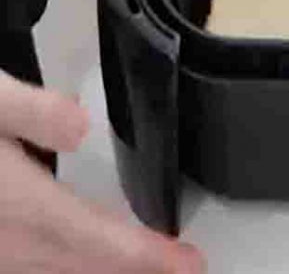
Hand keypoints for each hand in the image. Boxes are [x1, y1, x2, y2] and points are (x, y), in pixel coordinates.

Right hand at [0, 70, 204, 272]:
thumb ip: (33, 111)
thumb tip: (79, 125)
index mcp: (24, 207)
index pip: (103, 242)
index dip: (152, 258)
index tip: (189, 263)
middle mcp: (10, 243)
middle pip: (87, 267)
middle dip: (137, 269)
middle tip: (177, 267)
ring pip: (56, 272)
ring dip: (103, 270)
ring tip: (142, 265)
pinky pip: (30, 268)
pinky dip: (64, 266)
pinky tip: (71, 257)